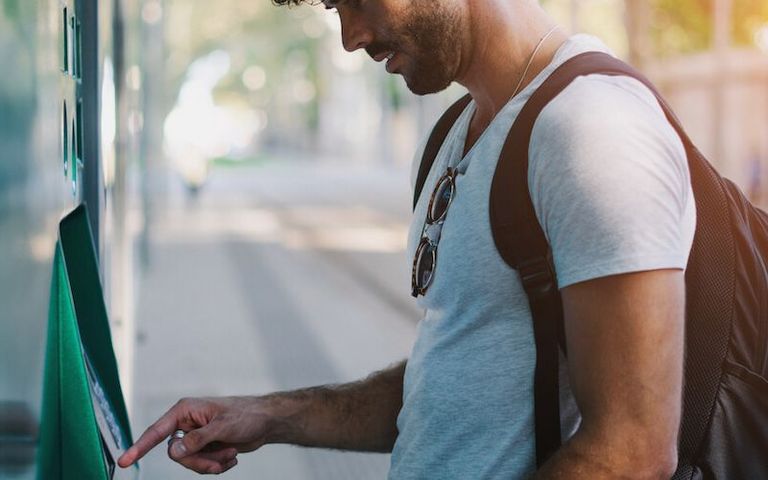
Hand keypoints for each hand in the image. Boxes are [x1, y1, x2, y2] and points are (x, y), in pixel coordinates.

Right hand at [117, 396, 278, 474]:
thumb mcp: (222, 427)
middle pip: (176, 454)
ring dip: (211, 463)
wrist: (265, 422)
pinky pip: (200, 466)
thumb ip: (197, 440)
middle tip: (220, 459)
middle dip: (199, 461)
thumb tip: (173, 451)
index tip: (125, 461)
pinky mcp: (204, 447)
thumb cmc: (246, 416)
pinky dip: (216, 466)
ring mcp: (195, 436)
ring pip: (188, 462)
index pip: (156, 431)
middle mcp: (186, 423)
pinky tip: (232, 457)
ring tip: (231, 454)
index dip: (139, 446)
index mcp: (185, 410)